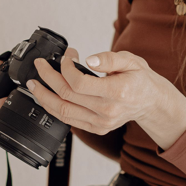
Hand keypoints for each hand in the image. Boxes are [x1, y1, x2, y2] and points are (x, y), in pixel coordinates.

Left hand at [26, 49, 166, 135]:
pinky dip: (54, 109)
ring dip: (44, 97)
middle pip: (67, 96)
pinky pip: (69, 120)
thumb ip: (110, 58)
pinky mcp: (97, 128)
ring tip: (34, 84)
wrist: (151, 102)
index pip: (79, 83)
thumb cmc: (140, 79)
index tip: (65, 57)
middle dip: (48, 78)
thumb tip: (89, 60)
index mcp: (117, 92)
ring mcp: (102, 122)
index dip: (65, 68)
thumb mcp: (131, 60)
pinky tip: (47, 98)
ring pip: (63, 112)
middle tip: (40, 66)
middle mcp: (108, 110)